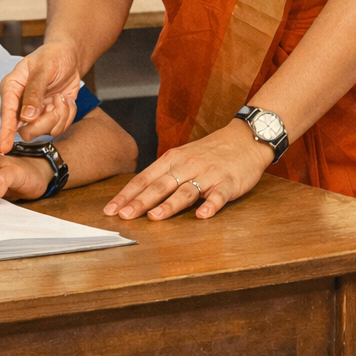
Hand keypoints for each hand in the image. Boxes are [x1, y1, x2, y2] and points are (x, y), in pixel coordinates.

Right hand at [0, 42, 83, 152]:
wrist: (69, 56)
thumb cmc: (52, 57)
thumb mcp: (43, 68)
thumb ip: (34, 92)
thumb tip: (26, 117)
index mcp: (11, 89)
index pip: (7, 114)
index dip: (5, 132)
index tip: (4, 149)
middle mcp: (20, 104)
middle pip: (27, 130)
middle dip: (47, 120)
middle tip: (57, 102)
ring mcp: (35, 113)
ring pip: (45, 131)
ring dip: (60, 115)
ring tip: (61, 97)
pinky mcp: (49, 117)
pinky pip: (59, 128)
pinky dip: (67, 115)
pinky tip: (65, 100)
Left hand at [104, 120, 272, 220]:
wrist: (245, 138)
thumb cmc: (210, 152)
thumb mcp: (182, 157)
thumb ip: (163, 173)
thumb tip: (137, 192)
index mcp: (172, 160)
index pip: (144, 179)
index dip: (126, 195)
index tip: (110, 209)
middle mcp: (186, 166)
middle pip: (160, 185)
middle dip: (140, 202)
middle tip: (124, 216)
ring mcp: (207, 174)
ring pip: (185, 191)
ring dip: (169, 205)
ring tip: (155, 217)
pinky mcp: (228, 183)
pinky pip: (218, 196)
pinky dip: (210, 206)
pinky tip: (202, 216)